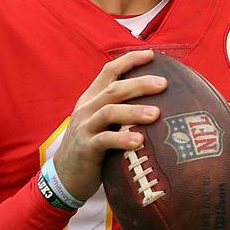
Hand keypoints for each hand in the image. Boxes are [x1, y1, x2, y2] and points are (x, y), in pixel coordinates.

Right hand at [52, 50, 166, 200]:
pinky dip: (122, 139)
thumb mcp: (103, 121)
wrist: (66, 175)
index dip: (129, 60)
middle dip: (139, 84)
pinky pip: (104, 140)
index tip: (152, 54)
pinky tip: (140, 141)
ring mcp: (85, 127)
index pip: (109, 71)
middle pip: (114, 89)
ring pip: (109, 112)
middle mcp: (87, 109)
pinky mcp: (86, 148)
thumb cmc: (94, 145)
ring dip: (134, 111)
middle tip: (163, 84)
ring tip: (156, 113)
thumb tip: (159, 100)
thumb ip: (122, 108)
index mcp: (92, 98)